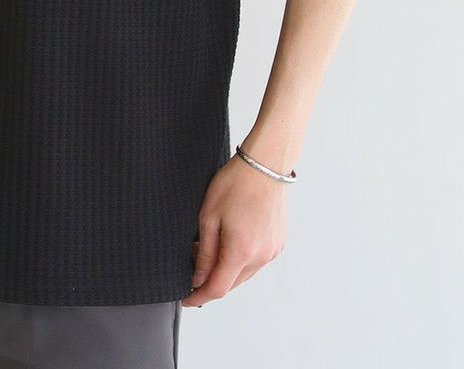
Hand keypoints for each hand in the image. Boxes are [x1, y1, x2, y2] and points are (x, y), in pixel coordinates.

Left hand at [181, 154, 287, 306]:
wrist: (264, 164)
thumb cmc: (235, 183)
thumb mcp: (208, 216)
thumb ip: (205, 253)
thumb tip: (198, 278)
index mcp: (242, 252)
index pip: (217, 289)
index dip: (198, 296)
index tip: (185, 299)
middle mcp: (261, 257)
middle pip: (231, 284)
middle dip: (209, 280)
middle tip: (192, 259)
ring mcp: (272, 251)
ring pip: (243, 274)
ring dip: (225, 269)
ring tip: (210, 245)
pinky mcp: (277, 243)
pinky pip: (255, 261)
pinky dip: (240, 259)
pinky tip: (230, 240)